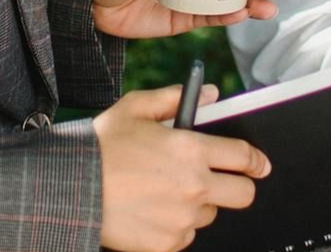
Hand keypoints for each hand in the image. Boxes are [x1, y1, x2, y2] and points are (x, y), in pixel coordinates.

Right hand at [95, 84, 272, 251]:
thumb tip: (209, 93)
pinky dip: (175, 226)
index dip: (257, 161)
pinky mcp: (168, 244)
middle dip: (238, 186)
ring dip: (198, 205)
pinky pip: (186, 236)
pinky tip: (152, 211)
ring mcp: (183, 219)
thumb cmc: (100, 147)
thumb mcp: (134, 108)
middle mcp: (195, 186)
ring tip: (165, 193)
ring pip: (210, 215)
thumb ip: (174, 98)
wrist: (70, 190)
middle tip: (220, 182)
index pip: (244, 157)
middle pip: (243, 194)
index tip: (260, 165)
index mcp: (192, 150)